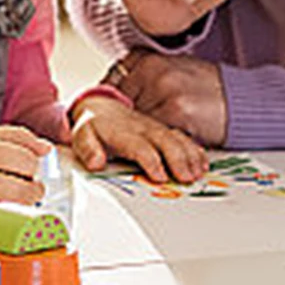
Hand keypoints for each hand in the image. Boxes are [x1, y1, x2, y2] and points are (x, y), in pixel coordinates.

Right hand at [0, 126, 47, 227]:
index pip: (27, 162)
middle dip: (33, 189)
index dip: (33, 165)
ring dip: (17, 202)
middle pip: (24, 190)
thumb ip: (16, 138)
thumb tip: (46, 149)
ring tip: (10, 191)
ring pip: (10, 207)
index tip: (29, 166)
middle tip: (31, 185)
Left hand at [70, 96, 208, 182]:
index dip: (151, 161)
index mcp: (122, 132)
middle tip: (187, 178)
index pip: (139, 146)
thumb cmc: (93, 127)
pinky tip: (202, 163)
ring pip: (177, 139)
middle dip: (178, 159)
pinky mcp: (163, 130)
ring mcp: (155, 128)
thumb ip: (88, 150)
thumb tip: (95, 163)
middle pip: (164, 141)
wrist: (101, 106)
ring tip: (198, 173)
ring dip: (189, 156)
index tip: (160, 177)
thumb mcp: (82, 136)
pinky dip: (194, 150)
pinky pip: (182, 137)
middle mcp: (143, 128)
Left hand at [114, 53, 228, 146]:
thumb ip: (144, 81)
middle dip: (121, 121)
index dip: (110, 103)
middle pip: (118, 103)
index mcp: (149, 57)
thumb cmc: (209, 89)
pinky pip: (152, 133)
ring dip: (136, 134)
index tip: (112, 114)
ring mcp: (163, 89)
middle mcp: (154, 69)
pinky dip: (153, 142)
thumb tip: (117, 98)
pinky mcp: (176, 111)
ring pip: (133, 120)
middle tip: (127, 133)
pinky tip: (163, 144)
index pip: (112, 82)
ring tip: (147, 141)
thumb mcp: (173, 72)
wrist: (242, 100)